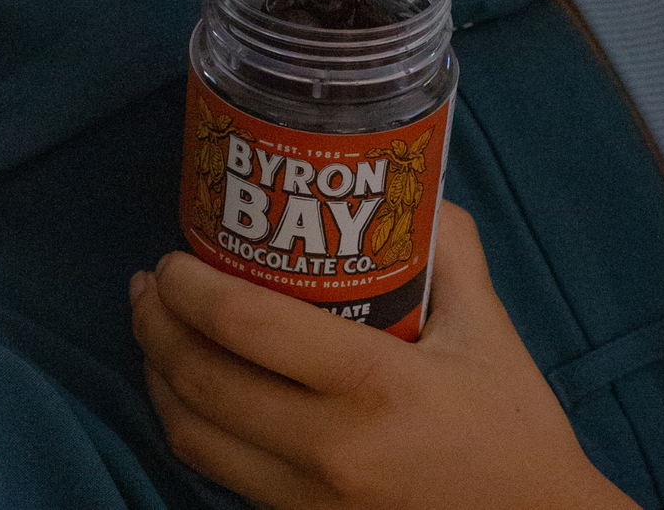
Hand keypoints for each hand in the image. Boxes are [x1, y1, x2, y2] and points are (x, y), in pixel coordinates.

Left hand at [129, 202, 640, 508]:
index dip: (189, 285)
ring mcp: (306, 496)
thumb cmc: (512, 429)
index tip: (174, 256)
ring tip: (156, 329)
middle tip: (152, 283)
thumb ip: (449, 249)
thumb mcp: (488, 329)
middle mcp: (327, 446)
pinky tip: (189, 388)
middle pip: (198, 378)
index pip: (246, 324)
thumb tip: (411, 184)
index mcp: (374, 384)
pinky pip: (215, 469)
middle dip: (156, 322)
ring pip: (190, 432)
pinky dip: (187, 422)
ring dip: (156, 373)